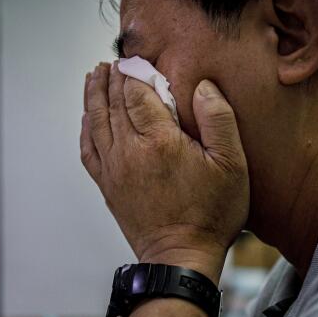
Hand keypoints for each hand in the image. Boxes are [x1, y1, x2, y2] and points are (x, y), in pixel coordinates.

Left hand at [81, 61, 248, 282]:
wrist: (180, 259)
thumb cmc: (211, 214)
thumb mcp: (231, 165)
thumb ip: (218, 119)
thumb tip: (203, 87)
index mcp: (159, 141)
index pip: (137, 92)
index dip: (134, 70)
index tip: (135, 57)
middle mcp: (129, 151)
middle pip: (113, 103)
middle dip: (112, 78)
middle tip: (113, 60)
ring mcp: (114, 170)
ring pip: (97, 122)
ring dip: (94, 95)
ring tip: (95, 76)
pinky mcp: (107, 187)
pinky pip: (89, 150)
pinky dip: (86, 128)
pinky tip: (87, 117)